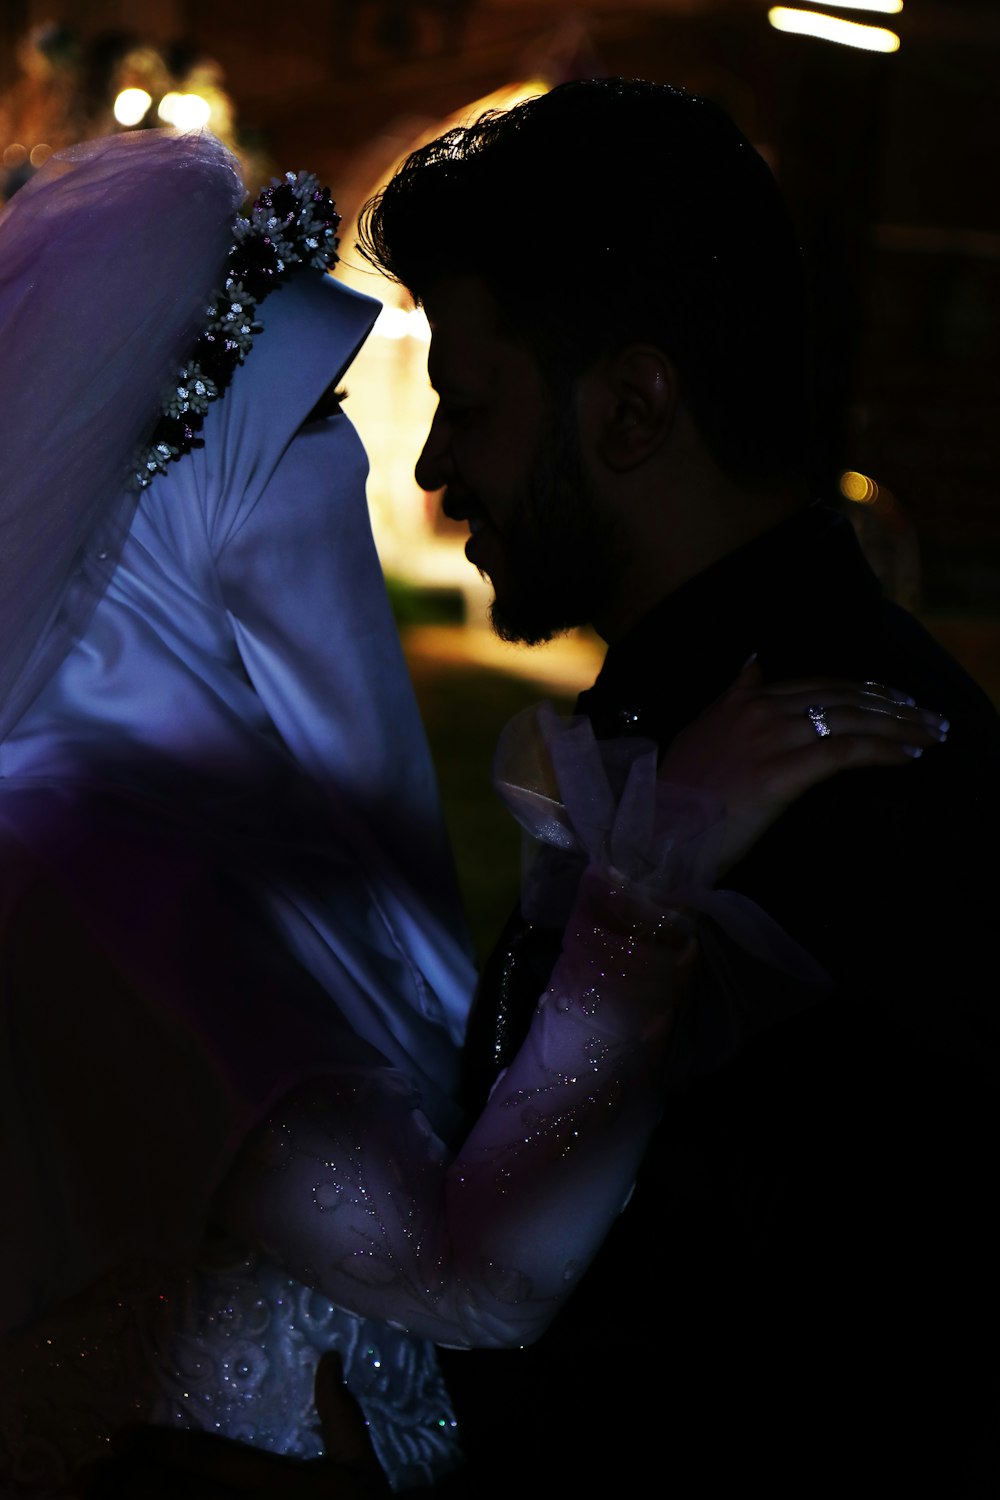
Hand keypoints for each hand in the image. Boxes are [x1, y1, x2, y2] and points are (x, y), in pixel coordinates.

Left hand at [75, 1352, 390, 1498]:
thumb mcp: (360, 1464)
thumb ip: (339, 1412)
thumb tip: (328, 1356)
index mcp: (278, 1485)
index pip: (210, 1460)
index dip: (163, 1448)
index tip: (122, 1436)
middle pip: (181, 1498)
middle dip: (131, 1484)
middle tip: (86, 1471)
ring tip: (89, 1497)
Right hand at [658, 657, 948, 873]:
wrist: (656, 828)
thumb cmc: (679, 792)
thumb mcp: (702, 728)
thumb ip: (732, 695)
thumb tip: (754, 660)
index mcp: (742, 699)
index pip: (817, 684)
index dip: (862, 689)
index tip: (894, 698)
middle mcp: (759, 709)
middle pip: (841, 697)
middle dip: (892, 704)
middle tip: (927, 714)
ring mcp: (771, 738)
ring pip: (850, 720)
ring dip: (899, 725)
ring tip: (930, 732)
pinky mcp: (782, 772)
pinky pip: (845, 752)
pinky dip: (884, 750)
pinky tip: (909, 754)